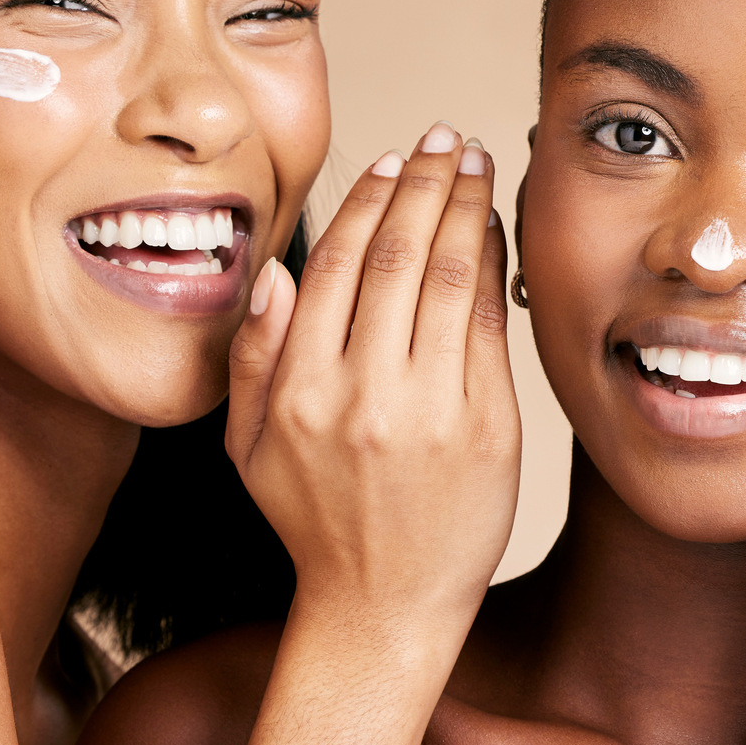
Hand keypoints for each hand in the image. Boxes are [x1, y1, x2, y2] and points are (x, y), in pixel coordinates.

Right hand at [225, 122, 520, 627]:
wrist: (382, 606)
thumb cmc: (315, 522)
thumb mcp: (250, 447)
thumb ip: (256, 357)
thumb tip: (274, 272)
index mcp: (303, 390)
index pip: (342, 265)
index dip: (370, 201)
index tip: (391, 161)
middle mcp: (365, 392)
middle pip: (401, 256)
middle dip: (427, 183)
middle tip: (444, 138)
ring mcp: (431, 407)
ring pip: (450, 278)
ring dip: (467, 208)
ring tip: (476, 164)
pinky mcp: (487, 424)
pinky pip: (490, 324)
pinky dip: (494, 266)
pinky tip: (495, 230)